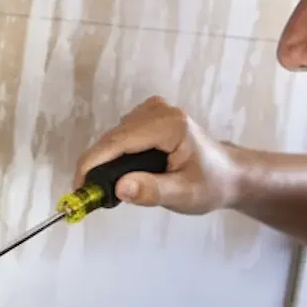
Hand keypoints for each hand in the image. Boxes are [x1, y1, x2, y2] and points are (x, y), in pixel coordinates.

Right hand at [72, 96, 244, 214]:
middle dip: (97, 165)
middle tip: (91, 196)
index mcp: (169, 124)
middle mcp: (158, 110)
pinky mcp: (148, 115)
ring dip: (105, 161)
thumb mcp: (185, 194)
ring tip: (105, 189)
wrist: (229, 174)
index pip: (119, 141)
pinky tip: (120, 174)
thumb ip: (152, 190)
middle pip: (113, 138)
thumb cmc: (210, 184)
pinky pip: (121, 135)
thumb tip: (119, 187)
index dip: (93, 162)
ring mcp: (152, 109)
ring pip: (114, 137)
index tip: (78, 187)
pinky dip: (114, 155)